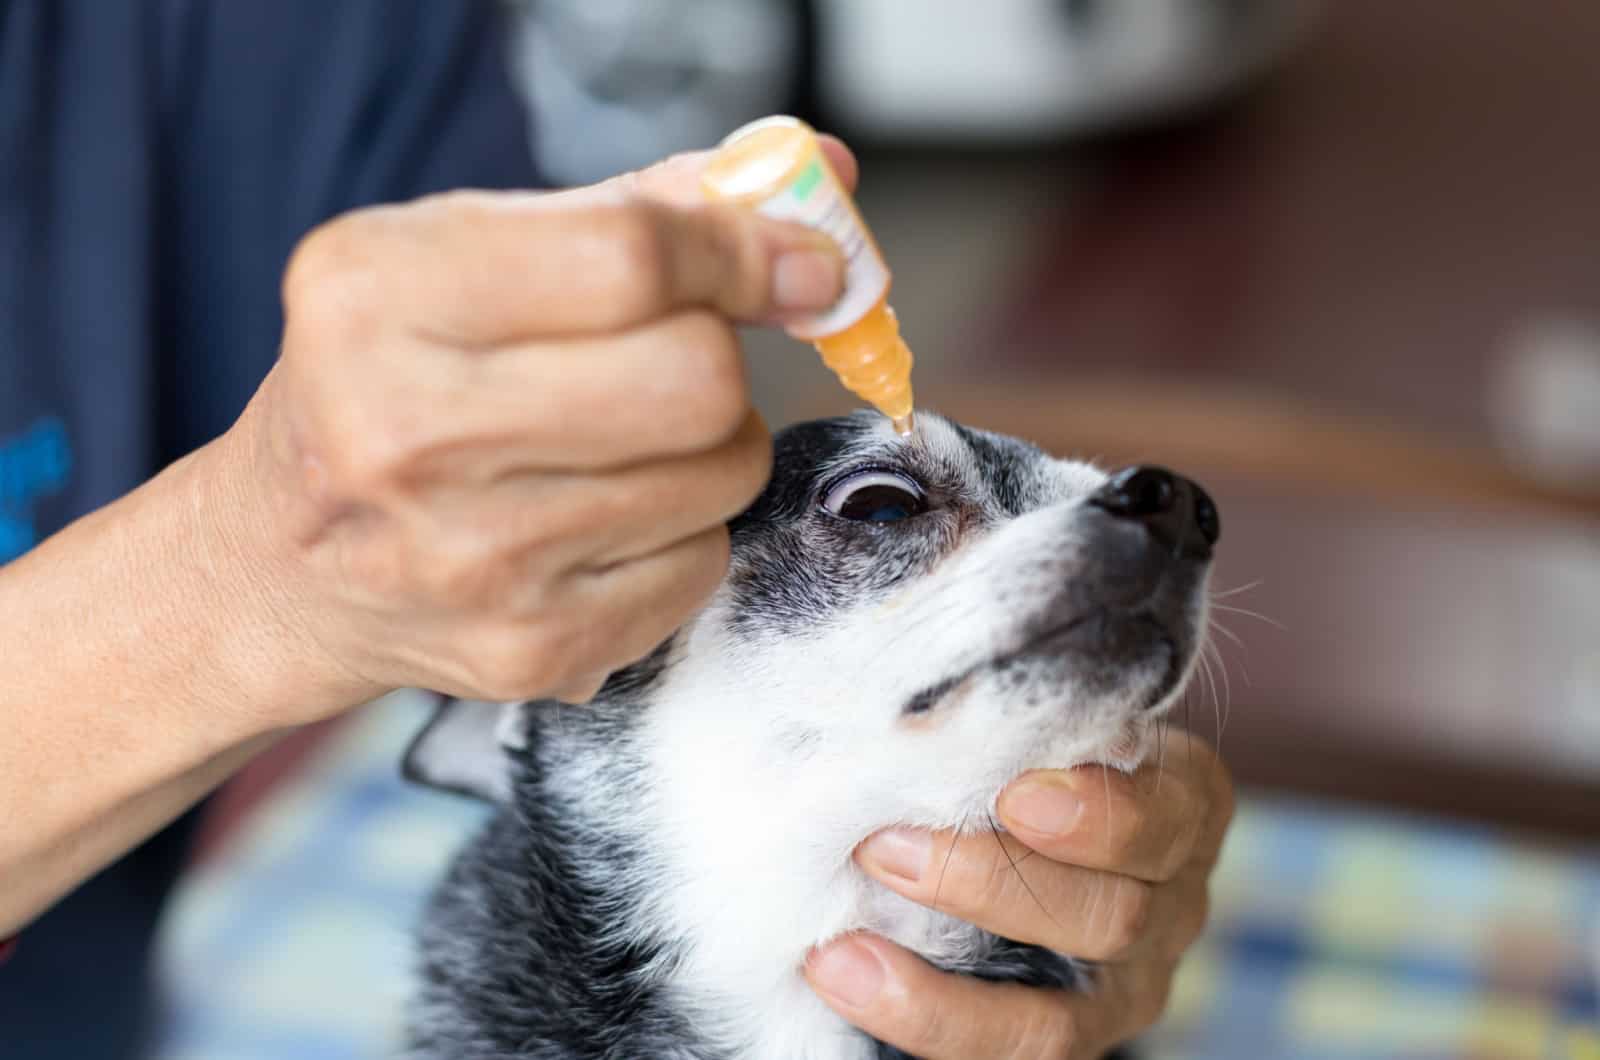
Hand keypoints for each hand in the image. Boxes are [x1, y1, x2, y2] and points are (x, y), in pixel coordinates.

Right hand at [217, 140, 856, 719]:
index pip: (631, 258)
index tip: (798, 263)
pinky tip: (603, 523)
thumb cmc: (389, 386)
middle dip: (718, 356)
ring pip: (722, 471)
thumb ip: (632, 209)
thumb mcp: (457, 261)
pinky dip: (685, 531)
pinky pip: (705, 562)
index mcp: (374, 298)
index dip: (744, 254)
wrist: (283, 566)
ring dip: (710, 445)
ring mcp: (471, 559)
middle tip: (671, 362)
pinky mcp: (531, 650)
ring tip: (623, 445)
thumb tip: (821, 181)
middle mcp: (405, 433)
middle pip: (698, 377)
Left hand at [804, 733, 1233, 1058]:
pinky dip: (920, 1019)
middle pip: (1112, 916)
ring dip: (937, 985)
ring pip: (1056, 1018)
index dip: (1096, 813)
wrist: (1017, 817)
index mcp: (1184, 801)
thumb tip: (929, 679)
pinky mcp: (1066, 1035)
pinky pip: (1006, 1057)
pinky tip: (841, 973)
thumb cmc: (1020, 736)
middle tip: (885, 845)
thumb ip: (1006, 701)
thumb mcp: (1038, 706)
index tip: (1011, 792)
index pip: (1165, 815)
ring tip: (842, 946)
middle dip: (989, 883)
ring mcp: (1124, 988)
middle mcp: (1172, 903)